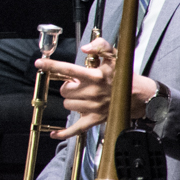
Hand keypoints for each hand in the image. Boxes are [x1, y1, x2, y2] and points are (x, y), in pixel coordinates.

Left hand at [36, 36, 155, 138]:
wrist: (140, 95)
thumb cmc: (124, 75)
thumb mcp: (114, 56)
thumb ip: (100, 46)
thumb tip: (85, 48)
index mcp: (95, 76)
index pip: (68, 69)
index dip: (52, 66)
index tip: (39, 63)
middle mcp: (93, 92)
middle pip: (65, 91)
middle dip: (68, 86)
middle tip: (77, 83)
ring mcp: (94, 107)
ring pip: (68, 105)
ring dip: (71, 100)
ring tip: (82, 95)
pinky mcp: (96, 119)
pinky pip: (76, 129)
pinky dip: (64, 133)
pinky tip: (54, 133)